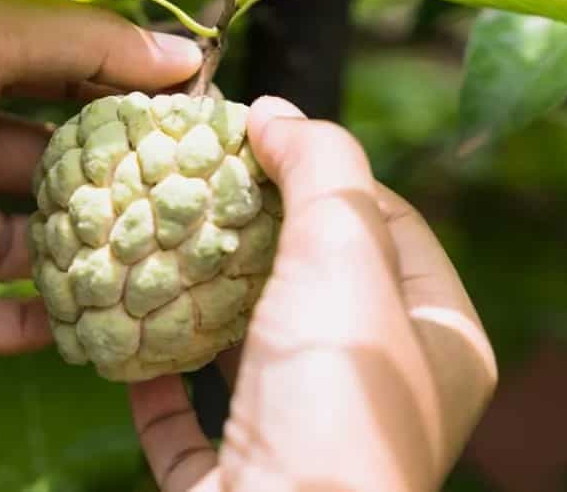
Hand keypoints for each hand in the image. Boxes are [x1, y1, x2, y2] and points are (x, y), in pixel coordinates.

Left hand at [0, 0, 202, 353]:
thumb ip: (86, 45)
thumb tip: (186, 57)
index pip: (61, 94)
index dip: (122, 110)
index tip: (193, 129)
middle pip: (43, 177)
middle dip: (106, 193)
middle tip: (183, 212)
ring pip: (10, 253)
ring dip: (69, 266)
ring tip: (143, 279)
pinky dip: (12, 330)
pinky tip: (71, 332)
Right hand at [128, 97, 496, 490]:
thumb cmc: (333, 396)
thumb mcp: (344, 253)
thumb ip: (320, 166)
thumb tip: (276, 112)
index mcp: (439, 342)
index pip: (393, 225)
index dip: (328, 173)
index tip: (259, 139)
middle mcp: (379, 394)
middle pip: (311, 284)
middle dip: (251, 232)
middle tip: (197, 183)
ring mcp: (304, 440)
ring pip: (247, 350)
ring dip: (198, 301)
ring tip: (154, 242)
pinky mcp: (234, 479)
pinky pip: (190, 419)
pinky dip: (157, 377)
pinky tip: (126, 336)